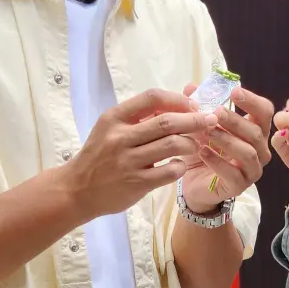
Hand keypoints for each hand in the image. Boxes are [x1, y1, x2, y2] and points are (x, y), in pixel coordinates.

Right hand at [66, 89, 216, 219]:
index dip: (178, 99)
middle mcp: (120, 137)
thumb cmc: (99, 155)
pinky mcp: (135, 183)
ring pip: (171, 145)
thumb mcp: (111, 128)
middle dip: (194, 120)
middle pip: (167, 121)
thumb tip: (179, 102)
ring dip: (190, 143)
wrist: (76, 189)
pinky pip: (168, 172)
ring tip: (195, 145)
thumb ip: (140, 116)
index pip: (152, 98)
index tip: (193, 105)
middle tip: (211, 120)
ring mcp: (127, 161)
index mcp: (114, 118)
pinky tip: (181, 165)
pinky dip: (180, 166)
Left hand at [180, 85, 274, 214]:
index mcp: (255, 130)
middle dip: (235, 120)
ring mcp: (253, 169)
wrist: (193, 184)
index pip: (264, 111)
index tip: (233, 92)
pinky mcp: (240, 186)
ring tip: (206, 132)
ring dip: (226, 139)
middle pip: (256, 131)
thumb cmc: (202, 150)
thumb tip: (190, 86)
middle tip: (215, 113)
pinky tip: (202, 151)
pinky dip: (217, 161)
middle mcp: (260, 149)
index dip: (252, 100)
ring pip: (248, 152)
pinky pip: (234, 173)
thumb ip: (197, 106)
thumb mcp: (198, 126)